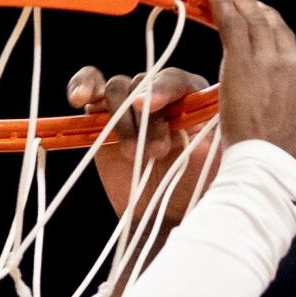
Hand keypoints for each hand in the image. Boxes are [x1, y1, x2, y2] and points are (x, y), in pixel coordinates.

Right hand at [67, 65, 219, 225]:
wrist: (166, 216)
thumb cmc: (197, 189)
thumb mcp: (217, 161)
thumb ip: (215, 132)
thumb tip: (210, 103)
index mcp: (193, 97)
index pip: (176, 80)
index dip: (164, 89)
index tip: (154, 105)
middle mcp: (161, 94)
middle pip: (144, 83)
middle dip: (145, 118)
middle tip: (156, 152)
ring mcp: (130, 105)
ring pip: (118, 87)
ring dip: (121, 121)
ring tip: (132, 154)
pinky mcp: (103, 117)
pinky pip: (91, 86)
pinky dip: (83, 86)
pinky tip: (78, 100)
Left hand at [208, 0, 295, 205]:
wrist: (271, 179)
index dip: (282, 50)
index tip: (268, 46)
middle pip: (279, 33)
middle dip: (263, 14)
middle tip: (247, 2)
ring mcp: (272, 65)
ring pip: (257, 24)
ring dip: (242, 3)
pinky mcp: (243, 66)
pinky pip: (235, 27)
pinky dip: (225, 7)